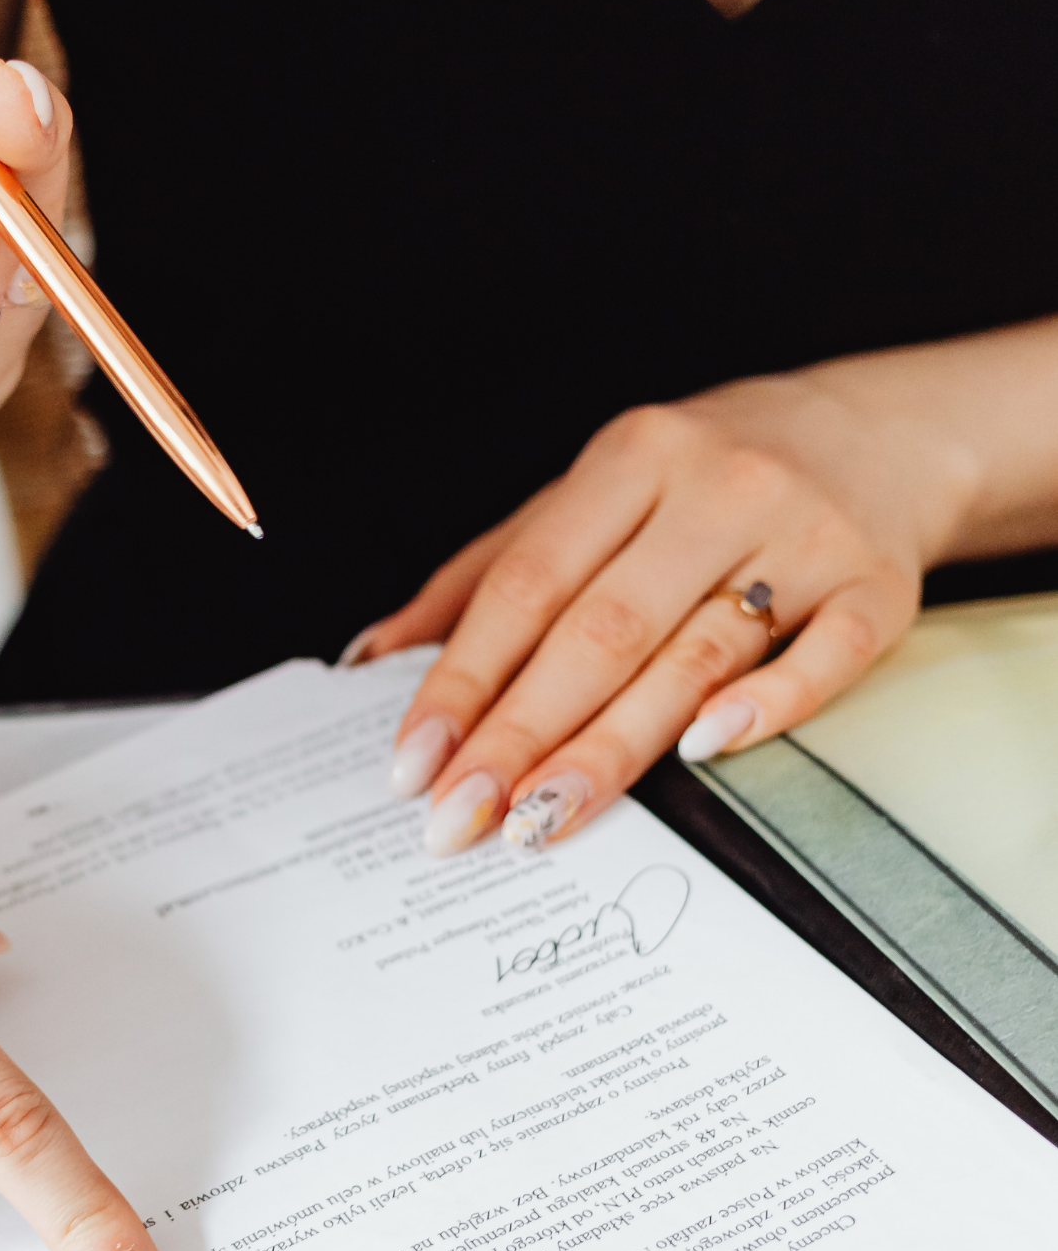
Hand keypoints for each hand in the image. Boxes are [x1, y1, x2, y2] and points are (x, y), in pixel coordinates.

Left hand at [345, 361, 984, 853]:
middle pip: (601, 629)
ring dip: (610, 747)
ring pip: (693, 656)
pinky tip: (701, 753)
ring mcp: (804, 535)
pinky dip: (765, 707)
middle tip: (460, 818)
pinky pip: (824, 657)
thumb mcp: (589, 493)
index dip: (463, 679)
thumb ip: (483, 572)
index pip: (527, 583)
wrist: (878, 433)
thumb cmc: (704, 478)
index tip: (414, 763)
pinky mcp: (878, 585)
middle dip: (519, 734)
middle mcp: (716, 488)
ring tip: (542, 818)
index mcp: (631, 457)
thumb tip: (372, 656)